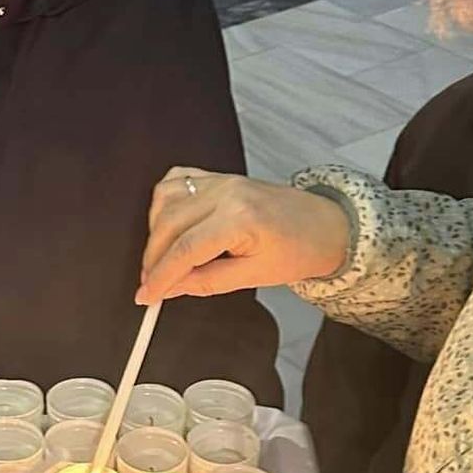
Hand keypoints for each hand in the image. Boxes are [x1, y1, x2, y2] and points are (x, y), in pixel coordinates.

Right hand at [139, 167, 349, 302]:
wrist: (327, 225)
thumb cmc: (300, 249)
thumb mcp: (256, 277)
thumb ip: (208, 282)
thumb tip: (173, 288)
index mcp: (240, 218)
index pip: (185, 250)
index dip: (160, 276)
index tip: (146, 295)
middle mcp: (226, 192)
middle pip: (168, 225)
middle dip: (153, 259)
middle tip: (151, 285)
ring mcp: (222, 180)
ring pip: (166, 200)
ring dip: (155, 232)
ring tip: (161, 259)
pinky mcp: (220, 176)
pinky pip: (178, 180)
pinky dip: (165, 203)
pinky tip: (166, 224)